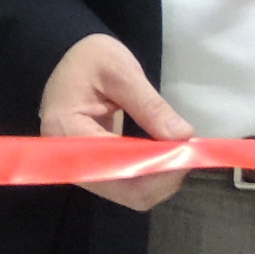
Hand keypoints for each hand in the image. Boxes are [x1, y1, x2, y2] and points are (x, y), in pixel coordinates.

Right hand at [42, 35, 192, 209]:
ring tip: (179, 149)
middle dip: (162, 177)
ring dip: (161, 179)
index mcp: (66, 131)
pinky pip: (128, 185)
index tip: (185, 150)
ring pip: (129, 193)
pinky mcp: (96, 170)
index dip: (153, 167)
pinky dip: (153, 176)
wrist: (71, 61)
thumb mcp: (121, 71)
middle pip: (123, 191)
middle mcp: (69, 159)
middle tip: (188, 151)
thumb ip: (150, 105)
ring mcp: (82, 168)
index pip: (113, 167)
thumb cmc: (90, 59)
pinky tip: (165, 154)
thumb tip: (182, 137)